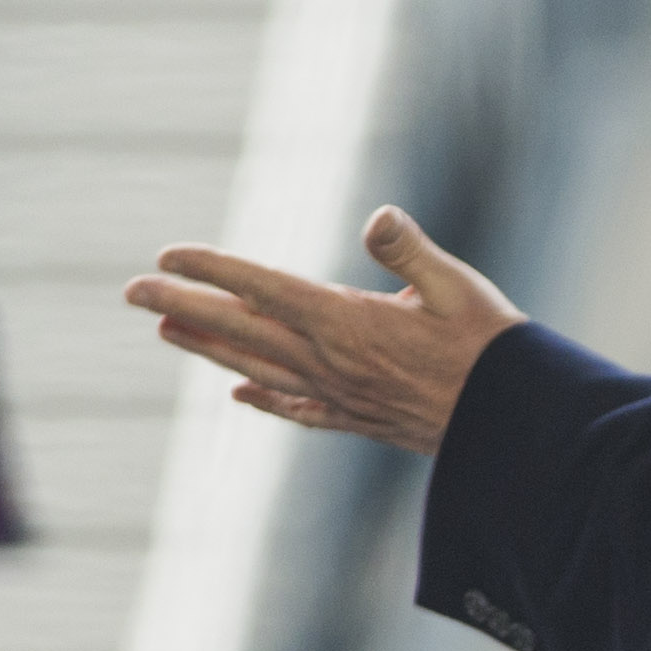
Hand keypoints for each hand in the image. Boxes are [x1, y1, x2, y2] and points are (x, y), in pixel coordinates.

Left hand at [131, 207, 519, 455]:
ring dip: (206, 346)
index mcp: (350, 324)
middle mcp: (333, 363)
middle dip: (183, 306)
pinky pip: (296, 408)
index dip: (213, 269)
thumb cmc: (497, 353)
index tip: (167, 255)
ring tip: (165, 327)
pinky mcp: (359, 420)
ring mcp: (341, 396)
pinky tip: (238, 392)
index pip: (264, 289)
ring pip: (256, 367)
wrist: (518, 432)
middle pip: (242, 329)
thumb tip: (377, 218)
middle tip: (131, 290)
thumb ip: (411, 253)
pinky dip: (261, 397)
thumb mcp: (461, 289)